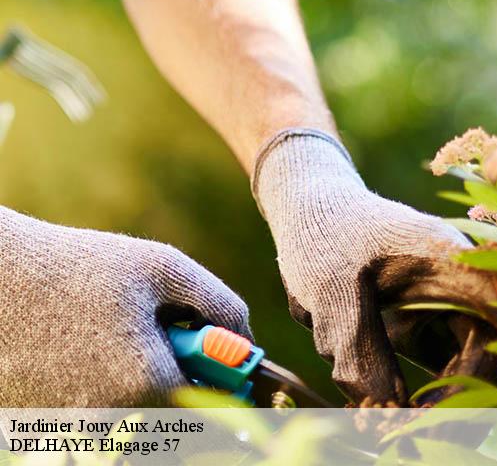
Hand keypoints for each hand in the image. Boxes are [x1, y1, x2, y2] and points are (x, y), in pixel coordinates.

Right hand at [0, 206, 250, 405]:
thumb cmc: (81, 267)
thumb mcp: (163, 268)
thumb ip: (221, 305)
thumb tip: (248, 344)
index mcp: (148, 384)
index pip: (215, 413)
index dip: (224, 389)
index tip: (220, 369)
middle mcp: (113, 420)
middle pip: (177, 423)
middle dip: (183, 388)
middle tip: (160, 347)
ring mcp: (74, 432)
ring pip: (140, 426)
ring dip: (144, 394)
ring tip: (119, 348)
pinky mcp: (46, 430)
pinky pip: (102, 426)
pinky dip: (108, 399)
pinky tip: (90, 360)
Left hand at [253, 129, 496, 405]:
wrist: (309, 216)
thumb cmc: (324, 233)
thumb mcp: (330, 284)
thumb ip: (357, 345)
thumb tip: (387, 410)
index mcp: (448, 258)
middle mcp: (456, 286)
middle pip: (490, 351)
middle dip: (467, 401)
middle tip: (418, 431)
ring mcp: (441, 308)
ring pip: (467, 369)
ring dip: (443, 406)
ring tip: (396, 429)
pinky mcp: (422, 327)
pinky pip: (438, 371)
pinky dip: (420, 399)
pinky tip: (387, 414)